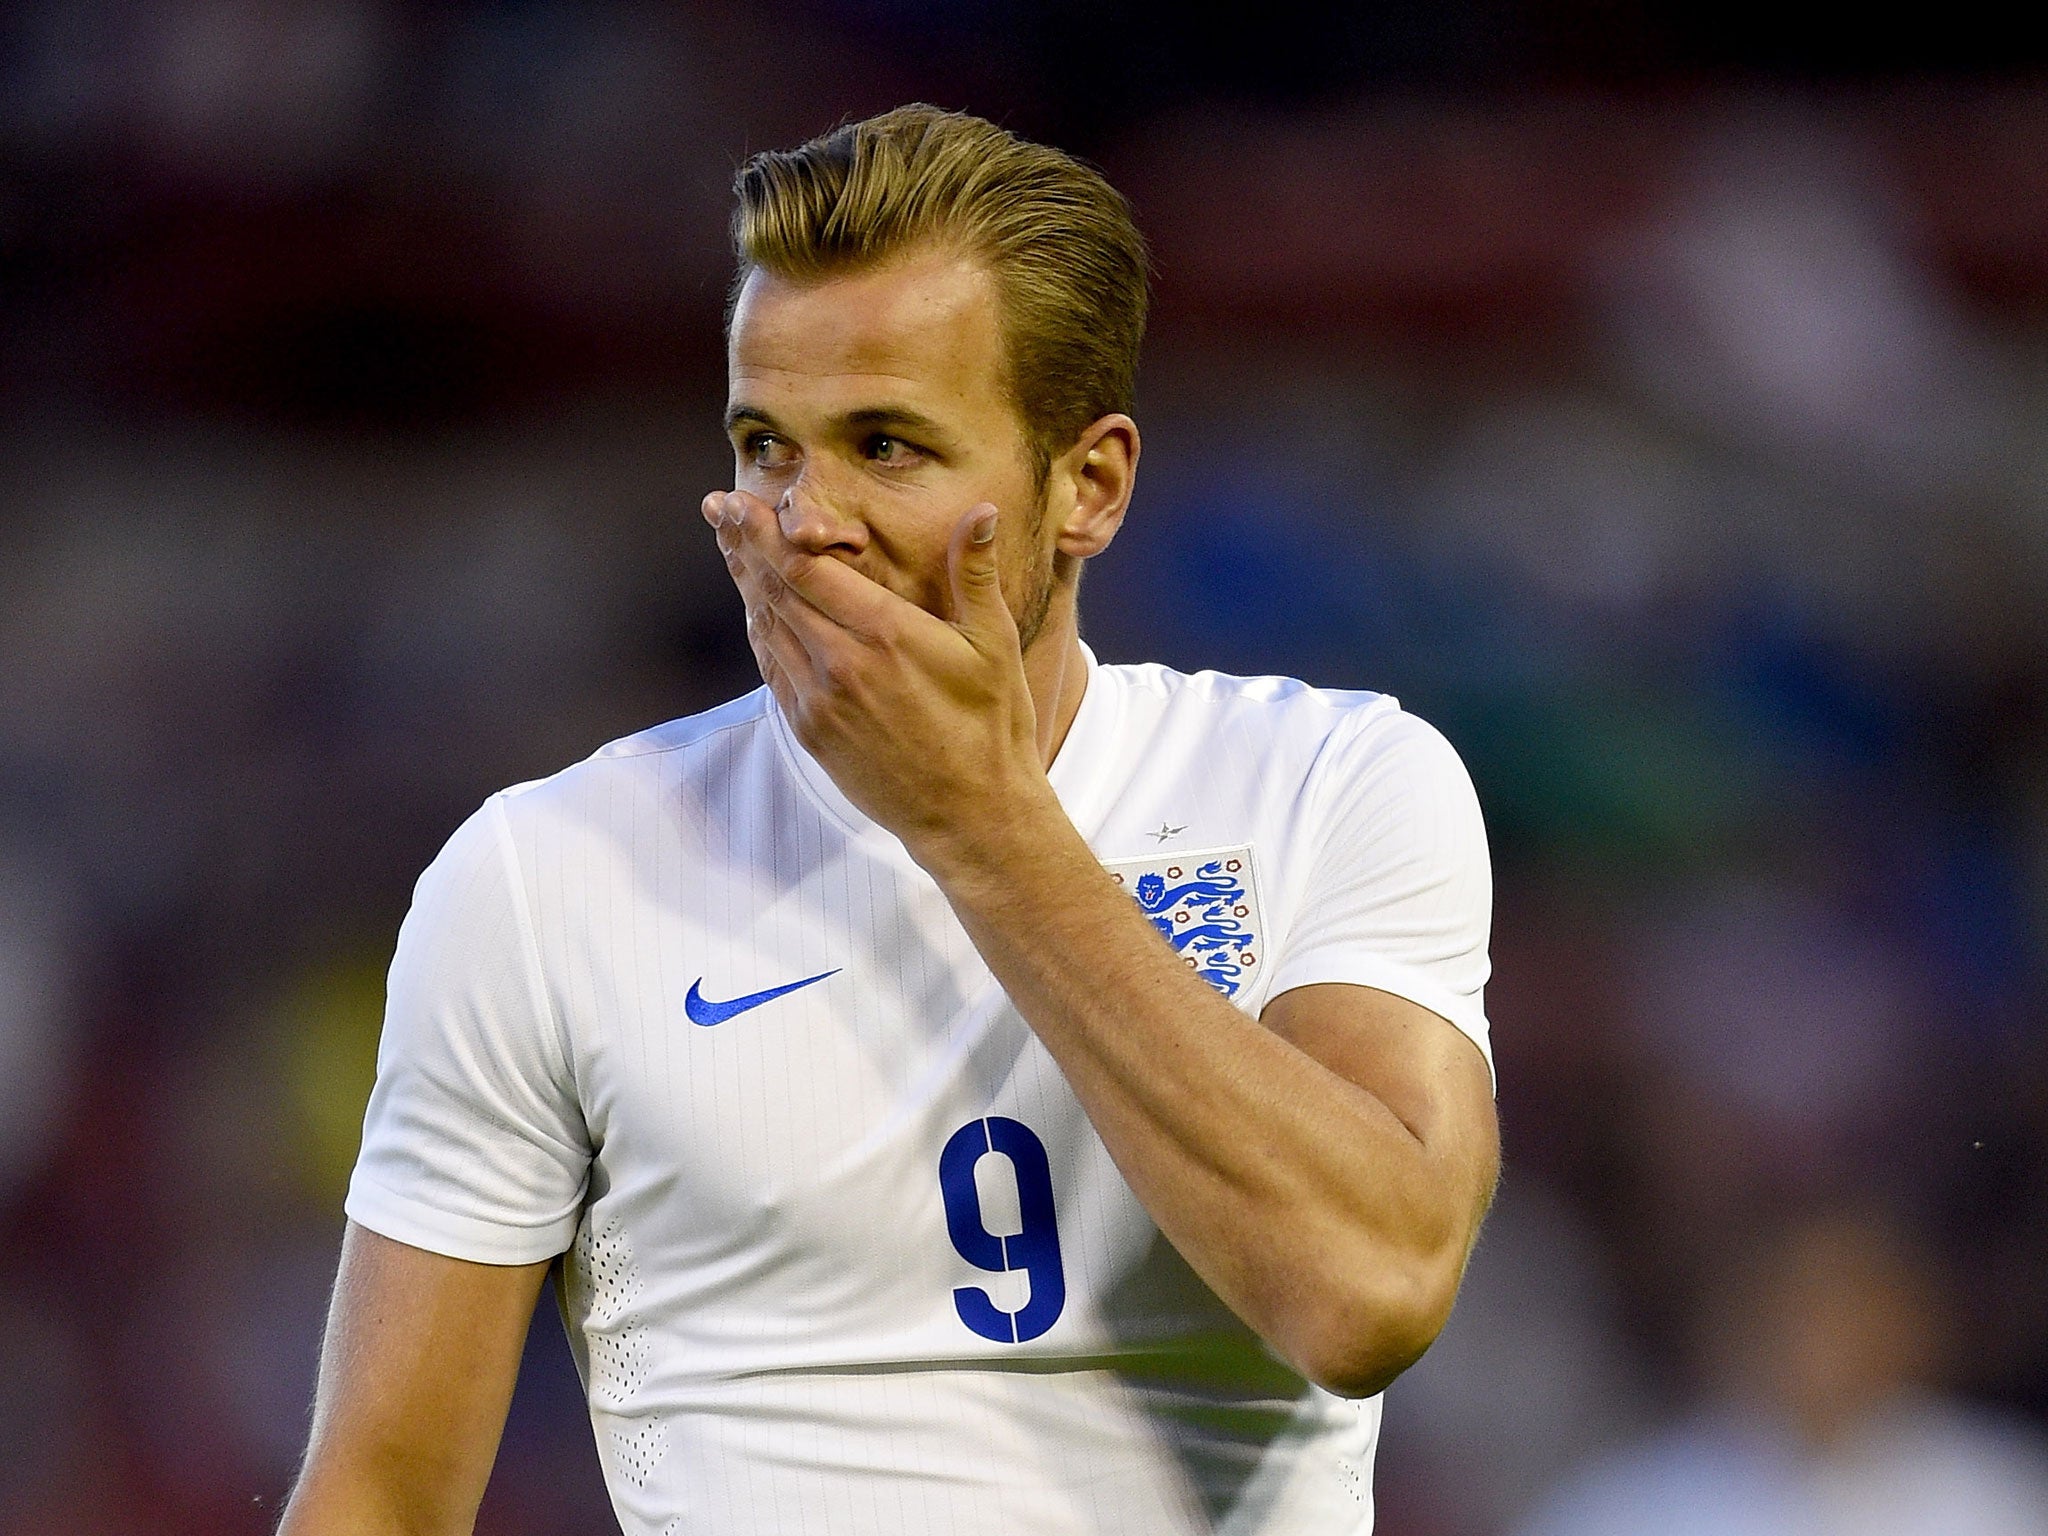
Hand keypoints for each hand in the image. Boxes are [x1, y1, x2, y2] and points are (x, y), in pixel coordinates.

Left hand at [700, 488, 1054, 858]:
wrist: (970, 814)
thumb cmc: (991, 726)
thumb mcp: (994, 646)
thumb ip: (975, 575)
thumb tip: (982, 511)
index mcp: (886, 633)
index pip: (805, 568)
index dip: (765, 530)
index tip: (739, 500)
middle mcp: (842, 663)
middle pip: (774, 590)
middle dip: (743, 544)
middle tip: (718, 506)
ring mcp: (820, 701)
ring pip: (767, 627)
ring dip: (745, 583)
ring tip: (728, 545)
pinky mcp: (811, 732)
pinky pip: (773, 670)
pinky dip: (760, 632)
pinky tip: (756, 610)